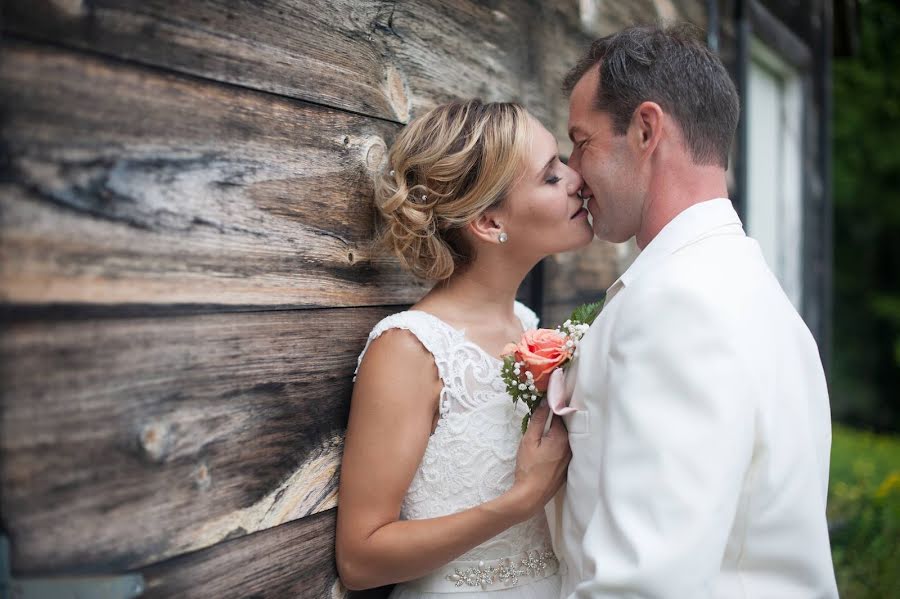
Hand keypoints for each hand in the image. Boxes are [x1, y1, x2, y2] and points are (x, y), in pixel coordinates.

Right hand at [510, 402, 570, 517]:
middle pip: (565, 426)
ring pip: (565, 438)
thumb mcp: (529, 440)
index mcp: (562, 438)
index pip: (559, 414)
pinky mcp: (567, 467)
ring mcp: (570, 459)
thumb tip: (544, 403)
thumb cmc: (528, 468)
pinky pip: (565, 450)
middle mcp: (571, 447)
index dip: (551, 408)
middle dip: (554, 420)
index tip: (543, 403)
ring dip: (557, 432)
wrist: (531, 495)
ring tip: (544, 430)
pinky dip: (559, 444)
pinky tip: (548, 447)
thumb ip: (537, 420)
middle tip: (542, 415)